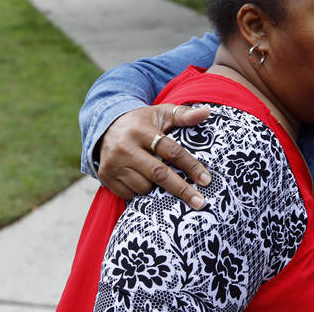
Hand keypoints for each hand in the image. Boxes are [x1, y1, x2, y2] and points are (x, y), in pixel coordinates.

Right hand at [97, 103, 211, 208]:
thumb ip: (184, 114)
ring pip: (144, 187)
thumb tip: (208, 112)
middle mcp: (125, 147)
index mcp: (141, 130)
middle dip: (181, 189)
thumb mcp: (162, 113)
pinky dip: (141, 193)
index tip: (206, 180)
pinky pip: (130, 194)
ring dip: (158, 189)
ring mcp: (113, 164)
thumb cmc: (142, 122)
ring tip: (163, 181)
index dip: (190, 166)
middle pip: (158, 173)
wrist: (106, 127)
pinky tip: (145, 182)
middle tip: (200, 202)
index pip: (170, 151)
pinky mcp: (105, 177)